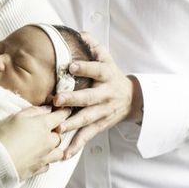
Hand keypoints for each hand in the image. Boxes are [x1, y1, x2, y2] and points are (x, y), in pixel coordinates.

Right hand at [0, 105, 70, 179]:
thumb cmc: (4, 136)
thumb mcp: (15, 117)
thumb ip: (33, 111)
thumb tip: (46, 109)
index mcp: (43, 125)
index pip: (61, 116)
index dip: (64, 112)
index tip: (65, 110)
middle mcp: (48, 141)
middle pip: (59, 135)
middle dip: (55, 132)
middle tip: (45, 130)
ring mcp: (45, 156)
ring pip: (58, 152)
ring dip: (53, 148)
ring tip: (44, 147)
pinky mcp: (39, 169)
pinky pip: (48, 165)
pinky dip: (45, 161)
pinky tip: (37, 159)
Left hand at [52, 34, 141, 156]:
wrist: (132, 98)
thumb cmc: (111, 75)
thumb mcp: (107, 58)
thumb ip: (93, 46)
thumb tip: (81, 33)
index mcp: (106, 75)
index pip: (96, 69)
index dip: (84, 67)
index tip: (70, 65)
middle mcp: (105, 94)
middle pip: (89, 98)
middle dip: (72, 100)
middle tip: (56, 100)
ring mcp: (103, 112)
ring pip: (87, 119)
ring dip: (72, 125)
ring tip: (58, 130)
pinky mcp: (100, 126)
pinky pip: (87, 137)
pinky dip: (76, 146)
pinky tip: (64, 154)